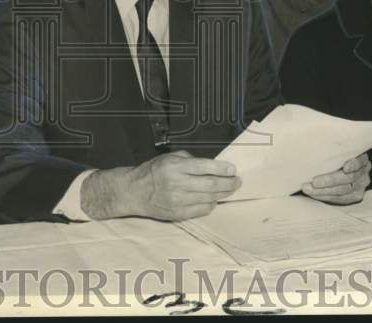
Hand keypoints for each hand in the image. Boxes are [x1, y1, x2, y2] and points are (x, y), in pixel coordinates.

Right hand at [82, 150, 239, 221]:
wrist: (133, 192)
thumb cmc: (153, 171)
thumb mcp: (169, 158)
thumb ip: (189, 160)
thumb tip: (211, 166)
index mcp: (174, 167)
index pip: (204, 168)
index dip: (222, 169)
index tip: (233, 169)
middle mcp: (177, 184)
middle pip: (210, 185)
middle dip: (228, 183)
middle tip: (237, 181)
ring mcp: (177, 201)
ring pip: (208, 199)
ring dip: (222, 194)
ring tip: (230, 189)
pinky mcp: (178, 214)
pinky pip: (201, 210)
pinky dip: (210, 204)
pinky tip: (213, 199)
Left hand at [301, 153, 370, 204]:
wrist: (339, 167)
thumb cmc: (333, 154)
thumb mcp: (335, 149)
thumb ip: (331, 150)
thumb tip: (313, 144)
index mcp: (361, 157)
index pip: (359, 161)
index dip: (353, 165)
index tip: (345, 168)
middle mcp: (364, 171)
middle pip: (349, 178)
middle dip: (329, 181)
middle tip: (313, 182)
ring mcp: (361, 185)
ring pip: (343, 191)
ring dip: (323, 191)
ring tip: (308, 189)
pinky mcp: (356, 196)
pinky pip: (341, 199)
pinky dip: (325, 196)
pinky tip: (314, 194)